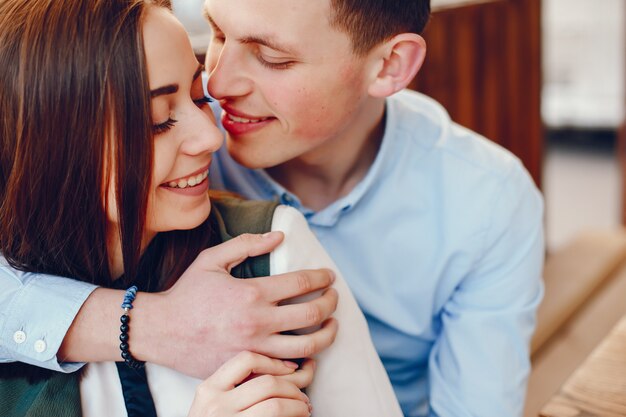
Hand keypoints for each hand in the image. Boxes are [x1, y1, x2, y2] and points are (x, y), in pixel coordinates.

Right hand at [136, 232, 337, 378]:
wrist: (162, 331)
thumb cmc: (187, 292)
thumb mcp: (212, 260)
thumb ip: (247, 244)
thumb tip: (279, 236)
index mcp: (252, 292)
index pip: (302, 282)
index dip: (322, 278)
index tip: (329, 277)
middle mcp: (258, 321)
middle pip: (312, 314)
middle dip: (331, 303)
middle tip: (334, 297)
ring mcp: (255, 348)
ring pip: (308, 346)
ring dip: (328, 334)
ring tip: (332, 325)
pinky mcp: (249, 367)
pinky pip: (288, 367)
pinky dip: (305, 358)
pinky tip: (310, 349)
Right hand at [188, 351, 313, 416]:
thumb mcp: (213, 403)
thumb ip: (238, 386)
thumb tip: (286, 368)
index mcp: (208, 389)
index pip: (246, 359)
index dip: (275, 361)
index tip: (291, 368)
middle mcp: (215, 405)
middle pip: (267, 383)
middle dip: (294, 387)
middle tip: (303, 396)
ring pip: (276, 406)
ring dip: (298, 406)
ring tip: (304, 409)